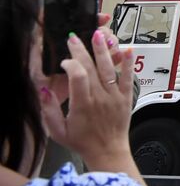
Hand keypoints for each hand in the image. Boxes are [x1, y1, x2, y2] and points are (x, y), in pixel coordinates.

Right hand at [39, 29, 142, 181]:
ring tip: (98, 35)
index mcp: (82, 106)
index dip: (71, 64)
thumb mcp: (57, 131)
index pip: (78, 77)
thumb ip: (49, 110)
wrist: (107, 151)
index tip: (65, 61)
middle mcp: (100, 98)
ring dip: (103, 51)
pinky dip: (128, 63)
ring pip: (109, 69)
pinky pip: (129, 77)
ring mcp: (115, 96)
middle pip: (91, 69)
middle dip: (82, 51)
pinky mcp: (127, 97)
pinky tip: (128, 49)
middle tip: (75, 37)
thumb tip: (44, 89)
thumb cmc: (80, 141)